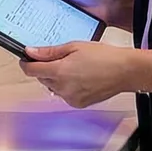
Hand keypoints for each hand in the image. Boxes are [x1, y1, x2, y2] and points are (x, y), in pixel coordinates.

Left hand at [20, 41, 151, 107]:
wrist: (125, 71)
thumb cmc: (104, 57)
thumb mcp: (74, 47)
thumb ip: (49, 52)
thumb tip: (31, 52)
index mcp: (59, 72)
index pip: (31, 70)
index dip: (26, 63)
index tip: (26, 58)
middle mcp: (63, 88)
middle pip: (42, 78)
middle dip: (45, 68)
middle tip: (59, 58)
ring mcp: (71, 98)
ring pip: (53, 87)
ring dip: (56, 78)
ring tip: (74, 67)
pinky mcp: (78, 103)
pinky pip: (65, 94)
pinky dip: (67, 87)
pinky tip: (80, 77)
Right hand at [25, 0, 125, 26]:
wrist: (109, 7)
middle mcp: (53, 2)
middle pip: (32, 7)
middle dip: (23, 11)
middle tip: (14, 14)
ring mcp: (58, 15)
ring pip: (40, 20)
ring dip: (34, 22)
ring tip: (25, 25)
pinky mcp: (63, 27)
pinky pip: (51, 30)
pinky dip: (46, 31)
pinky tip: (41, 33)